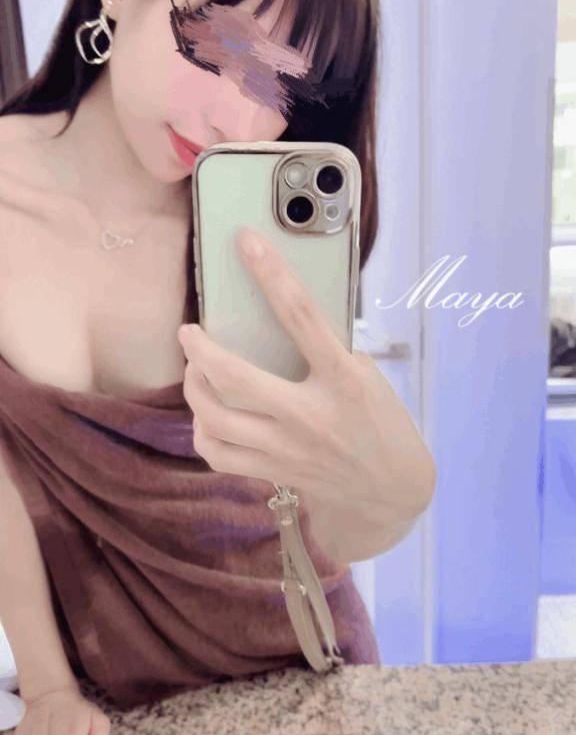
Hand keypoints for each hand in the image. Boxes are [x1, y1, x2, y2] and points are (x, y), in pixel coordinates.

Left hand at [178, 227, 435, 523]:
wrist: (392, 491)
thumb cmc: (382, 423)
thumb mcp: (368, 378)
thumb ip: (327, 351)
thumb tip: (279, 316)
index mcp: (343, 379)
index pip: (302, 316)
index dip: (271, 274)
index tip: (246, 243)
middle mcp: (311, 414)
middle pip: (234, 377)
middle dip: (198, 350)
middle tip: (187, 333)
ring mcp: (288, 449)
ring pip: (216, 419)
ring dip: (194, 389)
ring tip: (195, 372)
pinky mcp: (275, 473)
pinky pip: (219, 455)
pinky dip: (203, 432)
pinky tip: (206, 418)